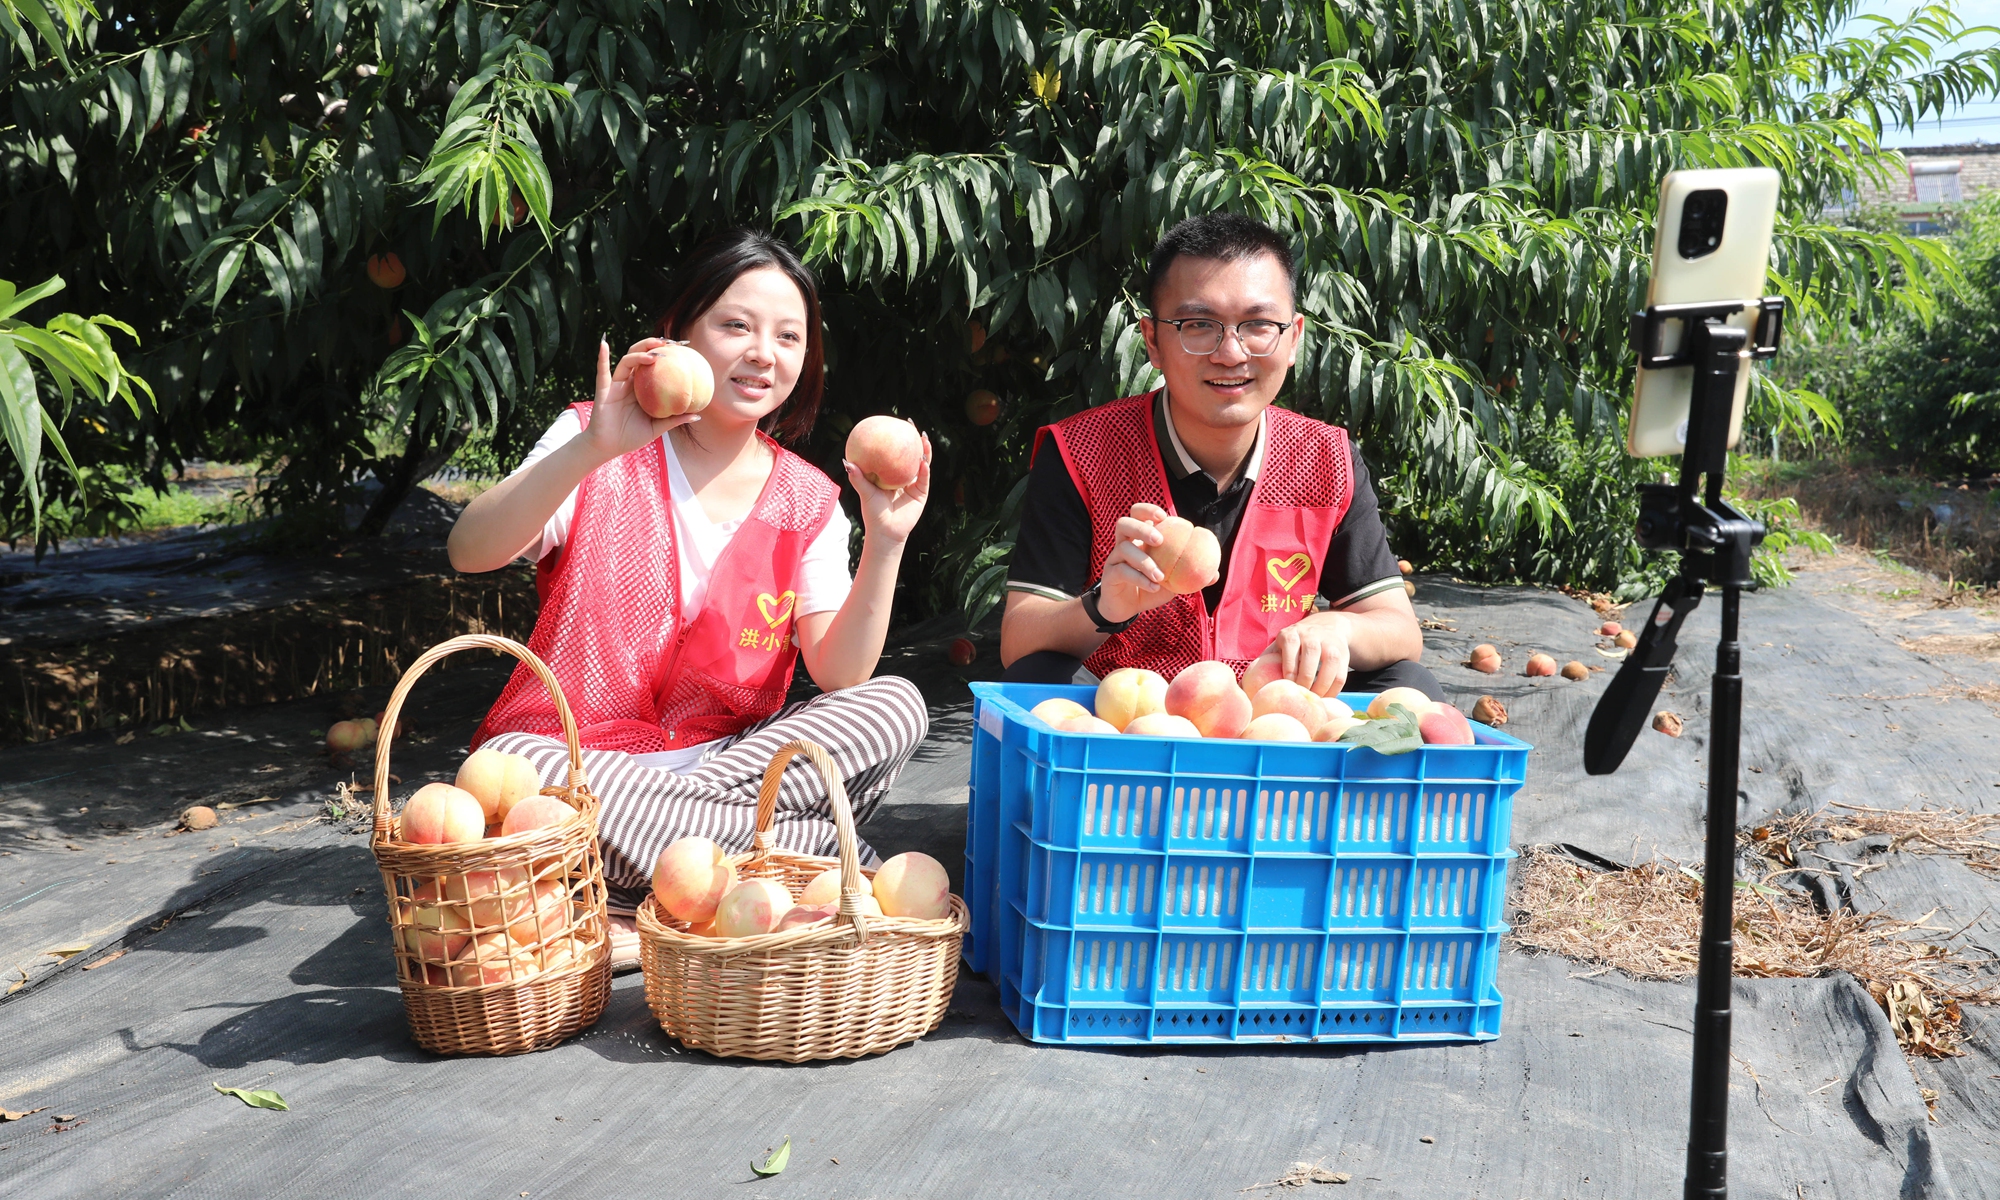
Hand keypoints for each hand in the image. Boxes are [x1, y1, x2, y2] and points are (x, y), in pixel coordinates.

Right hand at [580, 336, 700, 461]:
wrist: (609, 447)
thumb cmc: (631, 436)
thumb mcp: (657, 427)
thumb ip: (674, 420)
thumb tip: (697, 414)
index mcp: (642, 388)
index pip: (655, 364)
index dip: (666, 352)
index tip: (682, 346)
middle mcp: (630, 381)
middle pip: (641, 355)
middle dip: (653, 345)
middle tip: (670, 343)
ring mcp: (617, 384)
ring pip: (627, 360)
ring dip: (640, 353)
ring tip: (655, 353)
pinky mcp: (604, 389)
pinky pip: (603, 371)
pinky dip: (602, 357)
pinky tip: (604, 344)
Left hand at [846, 433, 930, 546]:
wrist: (886, 532)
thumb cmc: (873, 513)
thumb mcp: (865, 492)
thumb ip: (858, 477)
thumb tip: (847, 461)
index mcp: (892, 474)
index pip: (895, 452)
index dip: (897, 439)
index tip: (894, 423)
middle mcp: (904, 476)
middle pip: (911, 453)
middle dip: (914, 439)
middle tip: (911, 424)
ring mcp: (915, 483)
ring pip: (923, 463)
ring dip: (925, 450)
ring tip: (923, 438)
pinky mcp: (922, 493)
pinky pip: (924, 478)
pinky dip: (924, 470)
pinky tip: (923, 461)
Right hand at [1093, 503, 1182, 623]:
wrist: (1127, 608)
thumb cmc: (1150, 587)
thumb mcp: (1172, 580)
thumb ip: (1190, 574)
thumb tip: (1215, 574)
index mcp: (1139, 538)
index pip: (1137, 513)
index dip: (1148, 510)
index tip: (1164, 516)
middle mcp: (1124, 543)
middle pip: (1124, 523)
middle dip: (1142, 528)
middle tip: (1159, 540)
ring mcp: (1114, 558)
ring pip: (1124, 548)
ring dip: (1144, 561)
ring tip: (1161, 576)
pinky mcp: (1109, 575)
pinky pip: (1123, 571)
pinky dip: (1140, 579)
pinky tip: (1154, 587)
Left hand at [1263, 611, 1352, 696]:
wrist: (1327, 626)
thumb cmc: (1295, 644)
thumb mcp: (1280, 645)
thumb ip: (1265, 662)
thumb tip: (1244, 687)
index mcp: (1291, 633)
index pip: (1291, 648)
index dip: (1289, 668)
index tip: (1287, 686)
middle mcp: (1311, 635)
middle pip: (1310, 655)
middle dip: (1305, 678)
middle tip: (1300, 696)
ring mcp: (1329, 642)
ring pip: (1329, 664)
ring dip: (1322, 686)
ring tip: (1314, 700)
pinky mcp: (1343, 653)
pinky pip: (1341, 674)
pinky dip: (1334, 690)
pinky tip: (1326, 699)